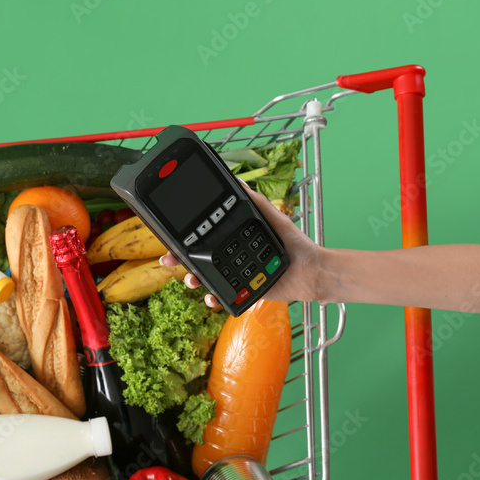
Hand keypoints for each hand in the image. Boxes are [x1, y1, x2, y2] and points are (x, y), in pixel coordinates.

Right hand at [160, 180, 322, 307]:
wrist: (310, 270)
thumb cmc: (294, 243)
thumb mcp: (272, 217)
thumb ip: (255, 201)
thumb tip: (239, 181)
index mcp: (234, 240)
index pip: (204, 239)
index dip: (186, 239)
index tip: (171, 239)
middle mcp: (230, 258)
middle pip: (198, 260)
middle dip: (180, 261)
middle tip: (169, 260)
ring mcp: (235, 276)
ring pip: (206, 280)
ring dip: (193, 280)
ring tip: (193, 280)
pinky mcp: (243, 293)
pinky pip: (223, 297)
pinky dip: (214, 298)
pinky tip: (212, 296)